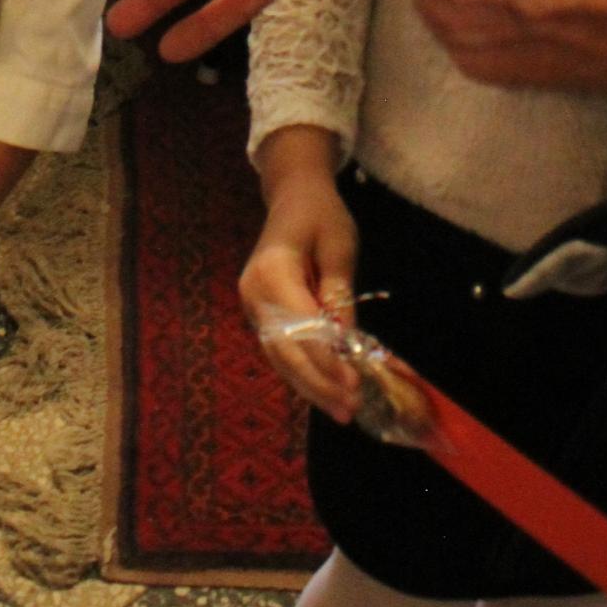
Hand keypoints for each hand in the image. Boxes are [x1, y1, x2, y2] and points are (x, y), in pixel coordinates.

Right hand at [240, 130, 360, 420]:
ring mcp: (252, 306)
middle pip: (286, 351)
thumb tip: (346, 345)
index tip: (355, 384)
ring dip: (310, 386)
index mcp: (272, 272)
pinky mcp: (259, 314)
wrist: (294, 195)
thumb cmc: (321, 215)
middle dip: (318, 383)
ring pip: (279, 358)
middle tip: (349, 410)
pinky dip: (301, 373)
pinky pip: (279, 350)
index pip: (301, 328)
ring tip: (340, 410)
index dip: (327, 361)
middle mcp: (254, 294)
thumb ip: (339, 294)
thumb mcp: (340, 247)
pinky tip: (323, 391)